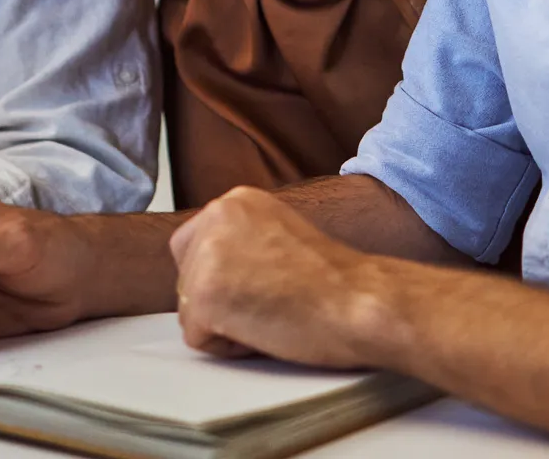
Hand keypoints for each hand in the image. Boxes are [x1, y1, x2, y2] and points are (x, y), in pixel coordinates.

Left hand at [170, 187, 382, 368]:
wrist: (361, 301)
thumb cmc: (335, 282)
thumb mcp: (280, 235)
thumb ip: (245, 240)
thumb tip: (221, 267)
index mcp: (235, 200)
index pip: (193, 245)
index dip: (222, 279)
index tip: (258, 288)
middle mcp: (215, 216)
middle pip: (187, 277)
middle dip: (220, 301)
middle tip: (269, 303)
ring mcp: (206, 254)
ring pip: (191, 308)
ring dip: (226, 325)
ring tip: (271, 314)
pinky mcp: (204, 295)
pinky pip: (198, 337)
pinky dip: (228, 347)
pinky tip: (265, 330)